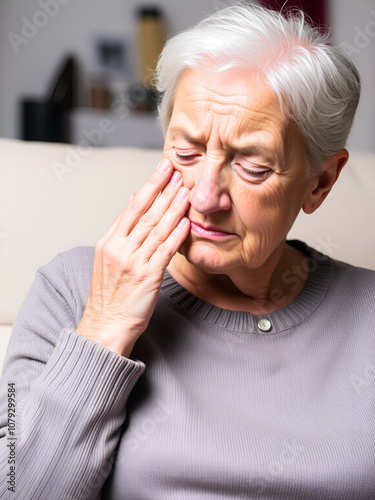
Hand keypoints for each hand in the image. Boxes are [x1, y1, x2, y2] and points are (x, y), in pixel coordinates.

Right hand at [76, 159, 189, 356]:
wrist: (106, 325)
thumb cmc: (110, 294)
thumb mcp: (107, 258)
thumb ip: (121, 230)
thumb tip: (131, 200)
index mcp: (109, 242)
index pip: (131, 207)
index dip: (149, 186)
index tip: (162, 170)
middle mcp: (119, 249)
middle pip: (145, 213)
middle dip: (163, 190)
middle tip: (178, 171)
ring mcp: (133, 263)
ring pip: (157, 229)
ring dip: (173, 208)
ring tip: (187, 191)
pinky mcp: (147, 277)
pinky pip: (165, 252)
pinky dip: (176, 236)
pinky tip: (186, 222)